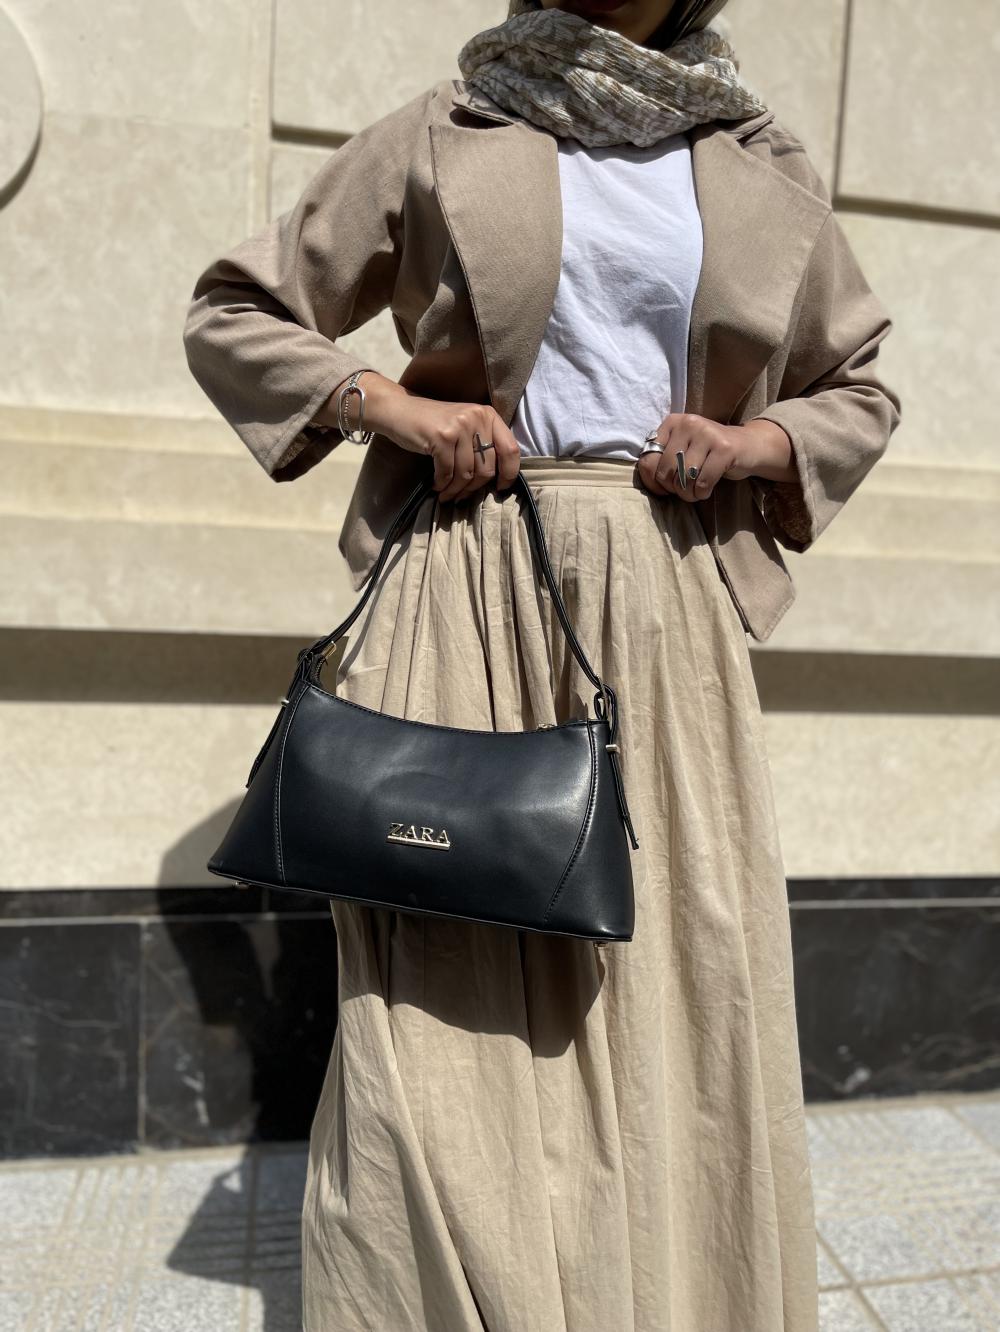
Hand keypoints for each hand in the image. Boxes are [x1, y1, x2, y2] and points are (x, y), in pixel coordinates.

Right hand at [376, 391, 520, 501]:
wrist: (399, 409)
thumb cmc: (433, 423)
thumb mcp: (464, 426)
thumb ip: (482, 444)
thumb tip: (497, 479)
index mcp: (488, 415)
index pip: (510, 450)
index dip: (509, 474)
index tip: (500, 488)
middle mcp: (477, 418)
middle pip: (487, 467)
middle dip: (473, 488)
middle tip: (461, 496)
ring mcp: (459, 426)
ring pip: (467, 473)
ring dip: (456, 490)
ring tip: (447, 495)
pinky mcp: (442, 437)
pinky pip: (448, 472)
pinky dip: (442, 484)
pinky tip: (436, 486)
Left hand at [635, 414, 795, 500]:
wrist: (747, 445)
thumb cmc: (708, 453)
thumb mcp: (682, 450)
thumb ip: (661, 461)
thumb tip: (650, 481)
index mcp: (672, 422)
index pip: (648, 458)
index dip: (653, 481)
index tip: (665, 487)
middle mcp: (689, 423)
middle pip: (666, 471)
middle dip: (674, 488)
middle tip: (684, 489)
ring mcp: (707, 433)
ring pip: (684, 479)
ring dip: (689, 494)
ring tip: (695, 491)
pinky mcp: (725, 448)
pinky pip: (702, 483)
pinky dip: (702, 493)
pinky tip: (706, 490)